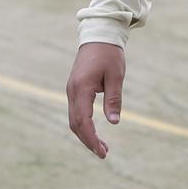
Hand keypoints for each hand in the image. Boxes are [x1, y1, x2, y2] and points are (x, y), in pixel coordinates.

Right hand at [65, 42, 125, 158]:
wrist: (99, 35)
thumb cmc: (109, 54)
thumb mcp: (116, 77)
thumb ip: (113, 99)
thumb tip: (114, 122)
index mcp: (82, 88)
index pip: (83, 121)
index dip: (91, 138)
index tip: (102, 152)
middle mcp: (72, 91)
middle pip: (75, 124)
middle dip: (88, 140)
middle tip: (104, 153)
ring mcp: (71, 90)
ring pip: (74, 119)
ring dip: (85, 134)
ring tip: (102, 146)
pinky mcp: (74, 89)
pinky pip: (75, 112)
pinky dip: (83, 125)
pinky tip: (94, 131)